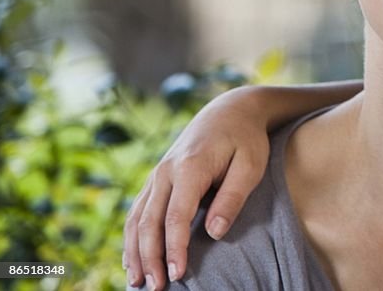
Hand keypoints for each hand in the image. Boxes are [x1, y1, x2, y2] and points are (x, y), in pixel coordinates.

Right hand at [123, 86, 269, 289]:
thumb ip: (232, 198)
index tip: (179, 274)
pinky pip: (138, 211)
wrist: (230, 110)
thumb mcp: (250, 165)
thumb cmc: (246, 139)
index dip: (175, 248)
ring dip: (135, 252)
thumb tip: (214, 234)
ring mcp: (157, 174)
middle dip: (150, 258)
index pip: (176, 216)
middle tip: (156, 288)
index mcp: (190, 167)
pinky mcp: (157, 178)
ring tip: (138, 283)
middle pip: (150, 222)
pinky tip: (133, 260)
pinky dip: (132, 237)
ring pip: (137, 218)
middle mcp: (166, 171)